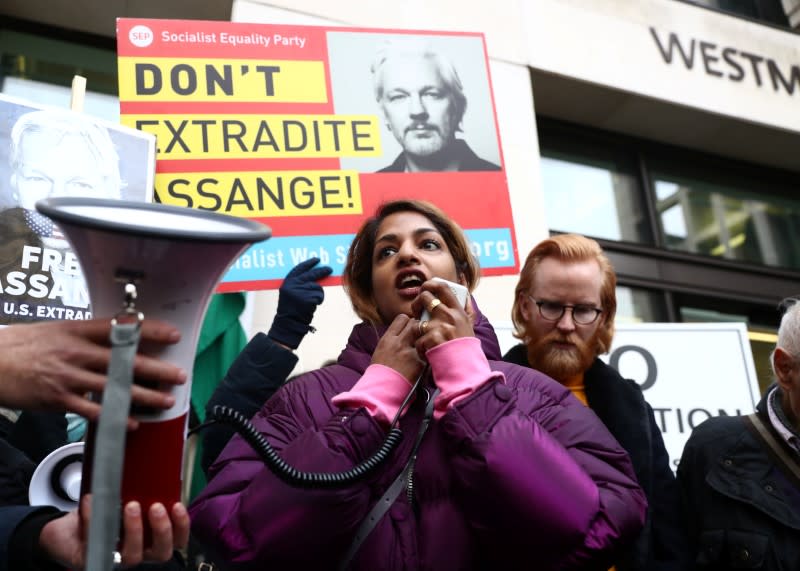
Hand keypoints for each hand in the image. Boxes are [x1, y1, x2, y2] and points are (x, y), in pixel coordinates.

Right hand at [0, 318, 185, 425]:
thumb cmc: (22, 344)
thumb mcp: (57, 330)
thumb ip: (87, 335)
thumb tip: (118, 336)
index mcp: (77, 331)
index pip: (120, 329)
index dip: (150, 331)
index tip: (173, 335)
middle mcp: (76, 352)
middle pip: (124, 361)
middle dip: (157, 369)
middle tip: (179, 375)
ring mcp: (68, 376)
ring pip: (114, 387)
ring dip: (144, 396)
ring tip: (165, 401)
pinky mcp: (57, 399)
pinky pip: (93, 411)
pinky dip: (115, 418)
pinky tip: (132, 422)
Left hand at [39, 495, 189, 568]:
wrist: (70, 530)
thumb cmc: (106, 513)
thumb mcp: (129, 499)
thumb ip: (145, 492)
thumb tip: (158, 467)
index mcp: (152, 539)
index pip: (177, 540)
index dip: (181, 526)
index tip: (177, 505)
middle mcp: (139, 552)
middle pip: (160, 552)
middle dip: (162, 529)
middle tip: (155, 507)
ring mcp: (115, 558)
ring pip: (132, 556)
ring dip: (134, 530)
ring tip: (130, 505)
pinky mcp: (91, 558)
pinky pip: (94, 541)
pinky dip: (91, 518)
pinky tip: (90, 500)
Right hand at [268, 257, 332, 349]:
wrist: (288, 323)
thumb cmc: (291, 309)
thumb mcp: (290, 293)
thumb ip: (299, 283)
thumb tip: (316, 274)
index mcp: (287, 282)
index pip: (299, 268)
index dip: (309, 263)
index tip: (317, 259)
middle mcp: (293, 285)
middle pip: (311, 274)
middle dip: (322, 271)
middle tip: (329, 269)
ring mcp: (300, 291)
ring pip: (318, 287)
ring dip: (318, 294)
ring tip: (310, 302)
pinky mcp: (308, 299)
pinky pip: (319, 296)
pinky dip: (319, 301)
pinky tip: (311, 306)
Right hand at [372, 314, 424, 382]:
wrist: (383, 391)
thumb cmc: (380, 373)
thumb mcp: (381, 350)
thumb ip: (392, 339)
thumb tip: (402, 332)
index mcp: (388, 339)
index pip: (402, 318)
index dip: (408, 321)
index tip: (409, 327)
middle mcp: (399, 342)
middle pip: (415, 323)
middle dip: (419, 327)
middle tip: (419, 336)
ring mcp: (411, 352)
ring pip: (424, 335)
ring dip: (425, 337)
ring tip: (424, 343)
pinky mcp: (420, 363)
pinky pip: (428, 351)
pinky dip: (428, 353)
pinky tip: (426, 357)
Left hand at [412, 279, 473, 355]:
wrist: (465, 367)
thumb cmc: (465, 347)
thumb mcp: (469, 325)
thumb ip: (467, 309)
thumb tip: (465, 294)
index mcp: (457, 311)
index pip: (442, 287)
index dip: (430, 284)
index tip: (425, 289)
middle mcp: (449, 315)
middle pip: (424, 297)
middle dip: (416, 303)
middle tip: (416, 312)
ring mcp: (440, 327)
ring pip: (417, 321)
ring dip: (417, 331)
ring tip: (424, 340)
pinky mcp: (432, 339)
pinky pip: (418, 340)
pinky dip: (420, 348)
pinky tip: (427, 352)